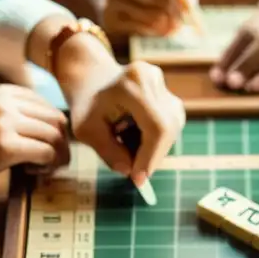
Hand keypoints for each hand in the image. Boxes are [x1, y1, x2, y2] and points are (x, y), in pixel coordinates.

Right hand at [0, 85, 69, 189]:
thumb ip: (14, 114)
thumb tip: (52, 130)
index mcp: (6, 92)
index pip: (50, 108)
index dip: (55, 131)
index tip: (46, 148)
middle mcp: (8, 102)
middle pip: (58, 121)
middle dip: (62, 144)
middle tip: (52, 163)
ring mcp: (7, 123)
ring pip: (55, 138)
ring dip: (57, 157)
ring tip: (42, 169)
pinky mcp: (6, 146)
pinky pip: (46, 154)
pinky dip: (47, 166)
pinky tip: (33, 173)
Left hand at [64, 57, 184, 186]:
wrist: (91, 79)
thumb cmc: (86, 106)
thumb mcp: (87, 131)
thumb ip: (109, 152)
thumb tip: (130, 171)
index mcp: (132, 82)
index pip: (156, 127)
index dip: (151, 156)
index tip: (138, 179)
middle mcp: (152, 79)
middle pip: (167, 128)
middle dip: (153, 155)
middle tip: (134, 171)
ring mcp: (163, 84)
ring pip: (172, 129)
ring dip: (154, 148)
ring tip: (127, 145)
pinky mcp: (168, 94)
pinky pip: (171, 125)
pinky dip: (155, 139)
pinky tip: (135, 137)